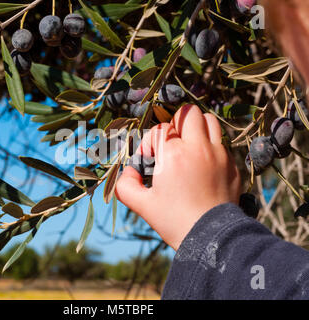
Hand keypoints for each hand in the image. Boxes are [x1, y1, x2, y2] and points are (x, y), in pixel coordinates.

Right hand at [115, 104, 240, 249]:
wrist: (211, 238)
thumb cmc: (174, 221)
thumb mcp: (141, 205)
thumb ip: (125, 185)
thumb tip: (129, 171)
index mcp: (174, 155)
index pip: (160, 129)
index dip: (150, 143)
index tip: (151, 163)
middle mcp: (198, 149)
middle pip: (188, 113)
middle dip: (175, 125)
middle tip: (171, 146)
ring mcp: (219, 155)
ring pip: (209, 121)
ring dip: (196, 129)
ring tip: (188, 149)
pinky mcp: (232, 165)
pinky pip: (221, 143)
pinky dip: (209, 147)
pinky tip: (202, 167)